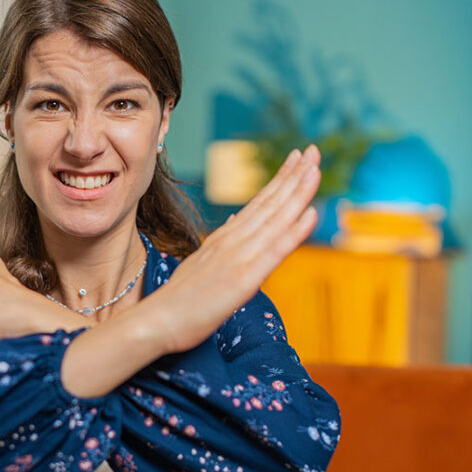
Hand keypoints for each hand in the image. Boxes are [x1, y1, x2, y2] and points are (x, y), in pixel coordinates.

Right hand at [143, 144, 321, 354]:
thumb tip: (237, 220)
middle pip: (269, 204)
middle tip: (313, 149)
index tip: (297, 158)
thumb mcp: (202, 263)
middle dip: (294, 175)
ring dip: (298, 193)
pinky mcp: (243, 279)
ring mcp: (238, 258)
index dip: (280, 179)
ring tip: (315, 168)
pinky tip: (311, 214)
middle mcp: (233, 242)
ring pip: (275, 220)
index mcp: (225, 239)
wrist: (156, 321)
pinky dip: (295, 232)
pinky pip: (274, 252)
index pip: (258, 203)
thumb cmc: (179, 300)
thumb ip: (222, 242)